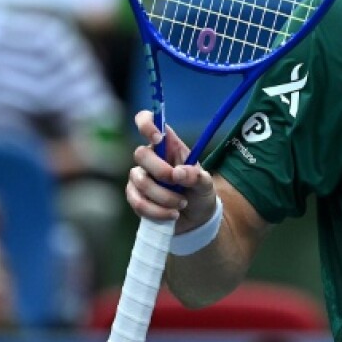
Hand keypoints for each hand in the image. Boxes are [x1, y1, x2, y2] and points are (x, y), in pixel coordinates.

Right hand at [125, 111, 217, 233]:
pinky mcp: (135, 196)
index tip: (158, 139)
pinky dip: (157, 211)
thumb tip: (178, 173)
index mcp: (169, 146)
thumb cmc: (200, 193)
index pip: (148, 121)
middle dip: (160, 172)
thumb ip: (197, 176)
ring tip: (181, 204)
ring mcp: (140, 176)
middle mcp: (151, 158)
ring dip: (163, 197)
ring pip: (139, 181)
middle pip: (140, 154)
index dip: (147, 123)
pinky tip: (172, 214)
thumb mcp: (206, 184)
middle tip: (178, 183)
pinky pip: (137, 202)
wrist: (196, 220)